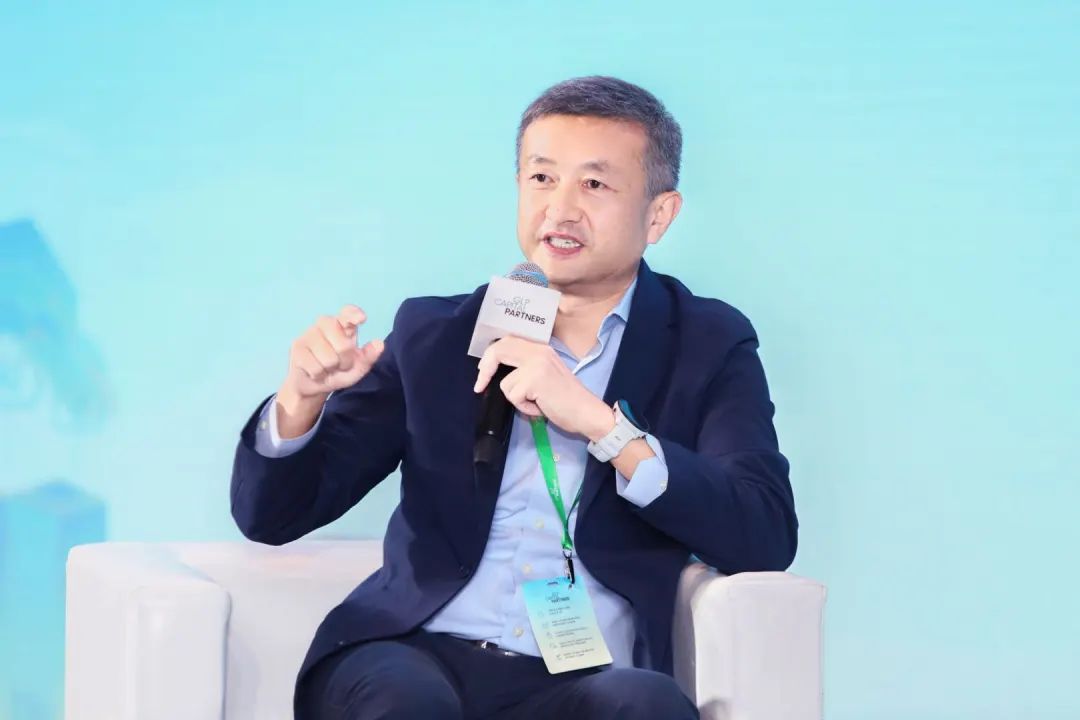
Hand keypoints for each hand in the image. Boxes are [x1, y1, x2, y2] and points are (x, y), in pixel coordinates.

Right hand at [276, 304, 383, 431]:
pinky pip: (315, 367)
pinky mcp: (297, 347)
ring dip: (330, 369)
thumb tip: (379, 344)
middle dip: (345, 361)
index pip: (348, 313)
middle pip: (343, 344)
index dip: (354, 314)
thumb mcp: (357, 367)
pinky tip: (315, 371)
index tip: (361, 319)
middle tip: (339, 364)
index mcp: (342, 325)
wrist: (313, 385)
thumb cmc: (338, 371)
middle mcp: (325, 324)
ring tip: (326, 368)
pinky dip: (319, 374)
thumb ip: (368, 357)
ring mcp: (309, 334)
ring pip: (329, 358)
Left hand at [473, 336, 615, 440]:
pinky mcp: (534, 380)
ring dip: (516, 398)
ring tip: (536, 402)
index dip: (492, 353)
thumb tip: (497, 369)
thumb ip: (526, 367)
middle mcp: (539, 351)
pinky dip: (524, 408)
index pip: (509, 341)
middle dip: (485, 369)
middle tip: (479, 386)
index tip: (483, 369)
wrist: (587, 412)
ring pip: (505, 381)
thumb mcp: (546, 374)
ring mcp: (536, 364)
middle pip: (500, 350)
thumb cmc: (567, 399)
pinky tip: (540, 407)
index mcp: (542, 348)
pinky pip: (513, 396)